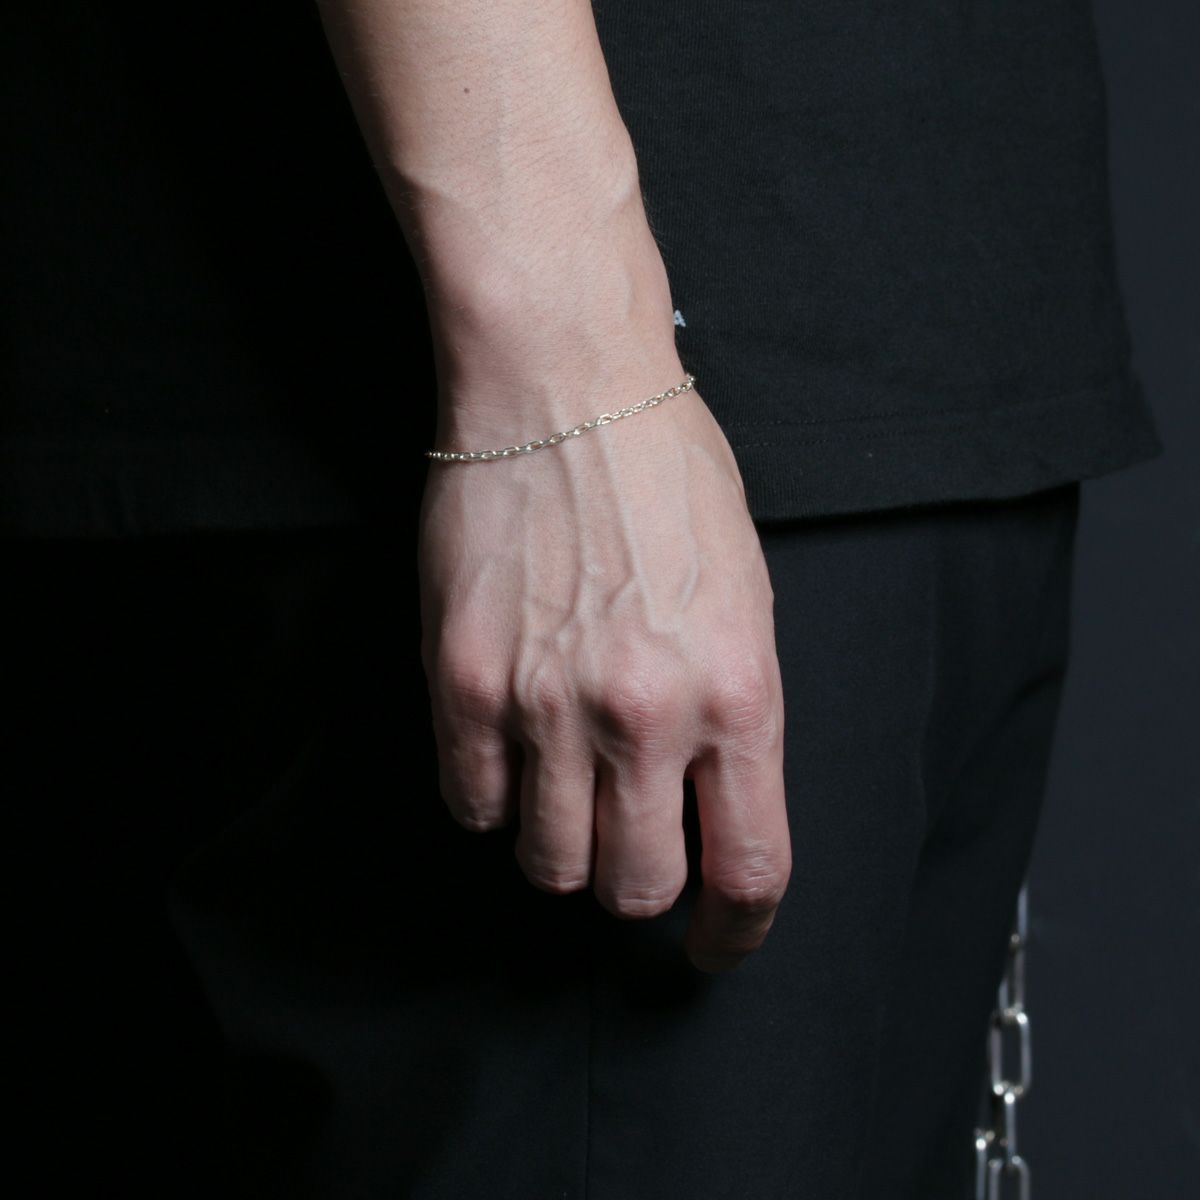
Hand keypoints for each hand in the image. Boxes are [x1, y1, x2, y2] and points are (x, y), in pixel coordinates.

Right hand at [417, 307, 790, 972]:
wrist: (563, 387)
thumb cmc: (666, 473)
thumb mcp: (747, 593)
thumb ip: (734, 712)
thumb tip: (707, 802)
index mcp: (737, 692)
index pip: (748, 869)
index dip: (734, 932)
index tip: (715, 941)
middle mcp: (644, 712)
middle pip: (637, 887)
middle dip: (641, 886)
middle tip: (632, 848)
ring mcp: (545, 702)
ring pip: (548, 863)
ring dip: (562, 848)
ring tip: (565, 794)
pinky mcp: (464, 680)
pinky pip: (470, 804)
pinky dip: (492, 800)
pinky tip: (508, 755)